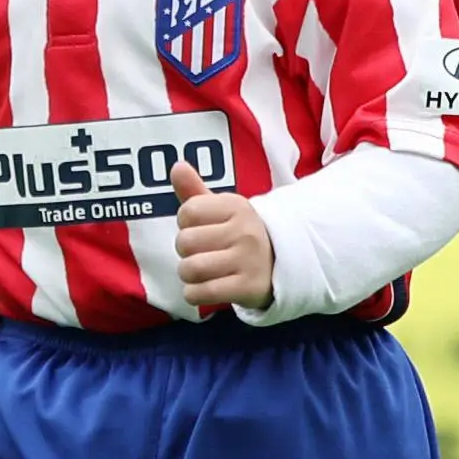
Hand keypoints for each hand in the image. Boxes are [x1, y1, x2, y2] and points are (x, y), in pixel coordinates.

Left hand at [171, 162, 273, 311]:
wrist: (282, 266)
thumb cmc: (240, 235)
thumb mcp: (222, 211)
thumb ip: (195, 191)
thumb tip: (177, 165)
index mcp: (237, 207)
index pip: (188, 212)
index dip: (186, 223)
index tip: (203, 229)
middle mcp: (245, 231)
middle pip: (185, 242)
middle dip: (186, 251)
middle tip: (203, 253)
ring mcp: (248, 260)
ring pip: (190, 268)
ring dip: (188, 275)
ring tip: (202, 272)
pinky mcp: (248, 287)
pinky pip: (201, 293)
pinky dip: (195, 294)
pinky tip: (205, 288)